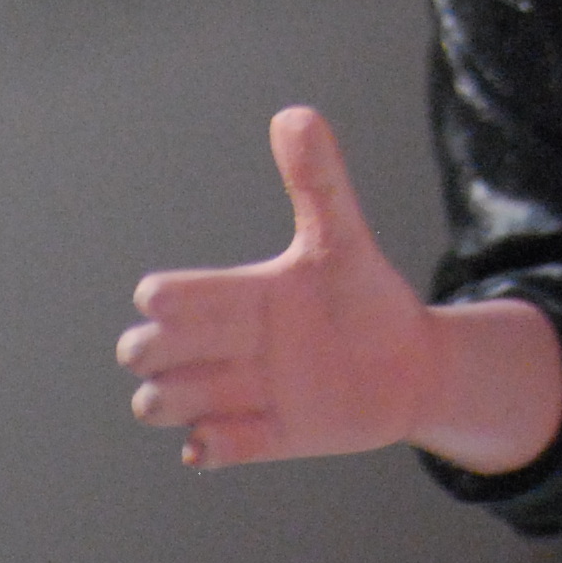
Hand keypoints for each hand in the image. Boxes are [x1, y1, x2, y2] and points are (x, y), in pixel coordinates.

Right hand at [118, 106, 434, 469]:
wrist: (412, 365)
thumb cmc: (366, 295)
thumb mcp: (343, 241)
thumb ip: (318, 183)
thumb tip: (293, 113)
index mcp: (241, 295)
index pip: (177, 297)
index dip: (164, 300)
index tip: (157, 299)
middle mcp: (230, 346)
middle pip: (154, 353)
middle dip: (149, 353)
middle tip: (156, 355)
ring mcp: (244, 394)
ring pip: (173, 402)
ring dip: (171, 402)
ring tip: (186, 403)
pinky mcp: (268, 437)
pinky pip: (218, 449)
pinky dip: (211, 445)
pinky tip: (212, 444)